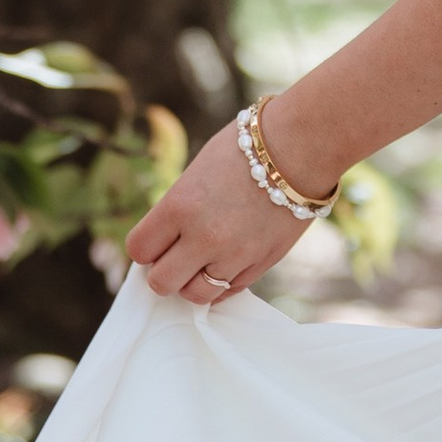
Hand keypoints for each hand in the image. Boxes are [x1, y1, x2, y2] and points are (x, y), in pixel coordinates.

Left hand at [124, 117, 310, 307]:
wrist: (302, 146)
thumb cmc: (247, 148)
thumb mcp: (198, 171)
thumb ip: (179, 208)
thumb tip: (166, 239)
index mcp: (180, 205)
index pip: (139, 249)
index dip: (146, 246)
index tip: (156, 240)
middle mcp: (203, 237)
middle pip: (161, 282)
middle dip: (164, 270)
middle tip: (176, 255)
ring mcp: (233, 255)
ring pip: (195, 295)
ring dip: (193, 281)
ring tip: (203, 261)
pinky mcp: (260, 265)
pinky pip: (228, 291)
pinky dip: (222, 281)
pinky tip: (226, 262)